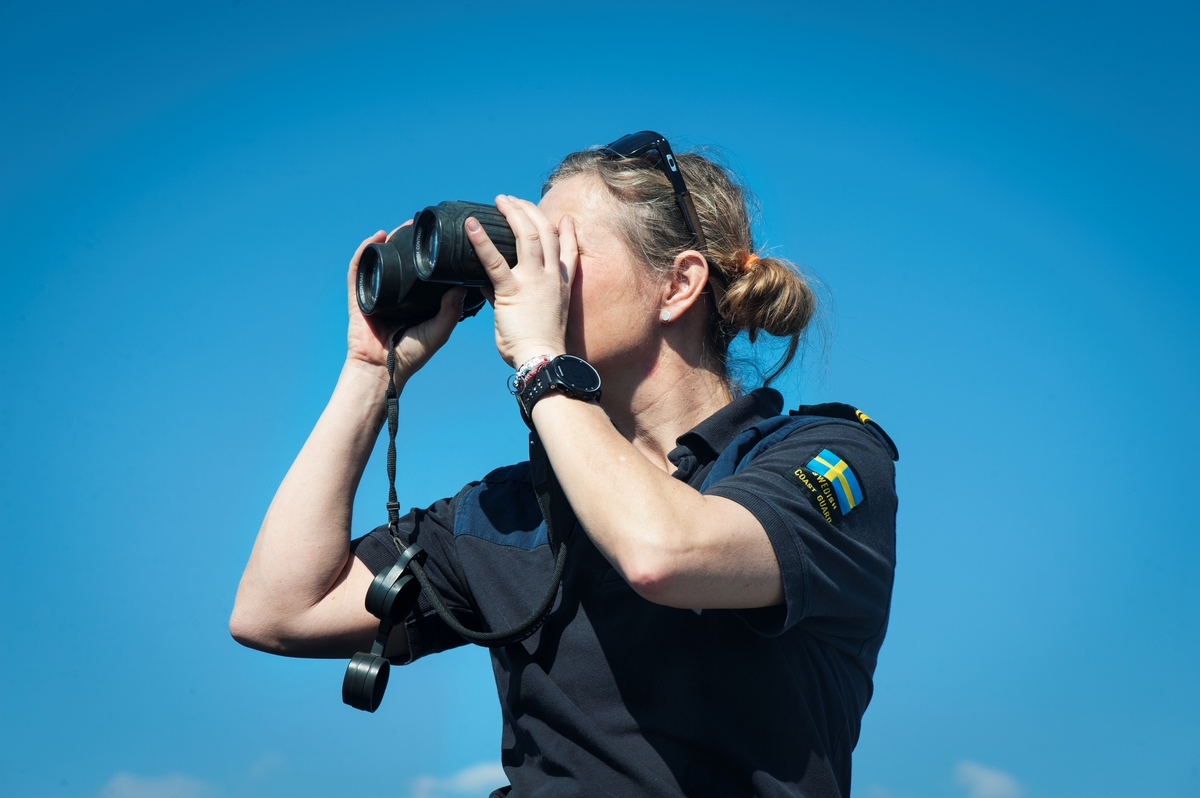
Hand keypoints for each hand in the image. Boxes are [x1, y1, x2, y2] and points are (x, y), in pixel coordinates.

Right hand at [345, 226, 467, 381]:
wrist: (383, 370)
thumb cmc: (411, 355)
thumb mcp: (439, 331)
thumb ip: (451, 310)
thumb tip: (464, 284)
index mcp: (414, 300)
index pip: (421, 271)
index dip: (428, 254)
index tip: (441, 238)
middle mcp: (396, 293)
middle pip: (400, 260)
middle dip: (408, 240)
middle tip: (421, 225)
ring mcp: (376, 292)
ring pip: (381, 259)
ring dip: (389, 240)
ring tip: (402, 226)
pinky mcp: (359, 295)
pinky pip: (359, 268)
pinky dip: (365, 251)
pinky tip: (376, 237)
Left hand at [465, 195, 577, 366]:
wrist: (542, 359)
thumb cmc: (539, 344)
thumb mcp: (539, 316)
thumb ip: (513, 295)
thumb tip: (486, 285)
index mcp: (561, 285)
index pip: (569, 250)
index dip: (568, 231)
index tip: (564, 218)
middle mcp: (550, 277)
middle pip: (546, 231)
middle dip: (530, 211)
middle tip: (514, 201)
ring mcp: (533, 281)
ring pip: (527, 235)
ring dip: (513, 213)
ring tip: (500, 200)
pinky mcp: (513, 290)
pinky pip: (495, 261)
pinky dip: (481, 240)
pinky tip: (471, 225)